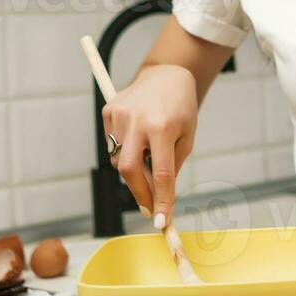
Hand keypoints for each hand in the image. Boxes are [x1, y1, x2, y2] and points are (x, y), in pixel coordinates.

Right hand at [100, 64, 197, 224]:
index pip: (161, 173)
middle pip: (129, 170)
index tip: (162, 222)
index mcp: (163, 127)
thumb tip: (156, 196)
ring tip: (148, 155)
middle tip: (150, 207)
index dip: (162, 200)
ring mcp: (120, 114)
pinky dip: (124, 151)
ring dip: (134, 169)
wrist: (167, 74)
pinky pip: (113, 145)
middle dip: (139, 193)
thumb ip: (171, 166)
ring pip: (119, 160)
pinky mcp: (109, 110)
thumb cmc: (181, 109)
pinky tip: (137, 137)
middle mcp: (138, 120)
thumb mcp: (186, 137)